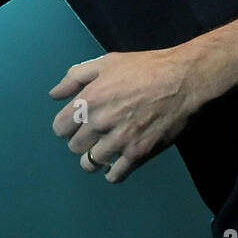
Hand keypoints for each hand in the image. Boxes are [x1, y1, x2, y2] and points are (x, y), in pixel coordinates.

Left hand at [48, 43, 205, 183]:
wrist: (183, 80)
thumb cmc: (145, 67)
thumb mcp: (107, 62)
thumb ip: (75, 77)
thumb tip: (54, 95)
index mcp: (89, 99)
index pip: (60, 127)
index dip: (67, 125)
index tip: (77, 123)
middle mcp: (100, 122)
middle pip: (75, 146)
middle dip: (82, 140)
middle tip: (95, 133)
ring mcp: (119, 140)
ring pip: (91, 163)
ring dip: (95, 157)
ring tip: (106, 148)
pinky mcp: (138, 154)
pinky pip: (115, 175)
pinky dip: (113, 173)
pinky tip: (118, 163)